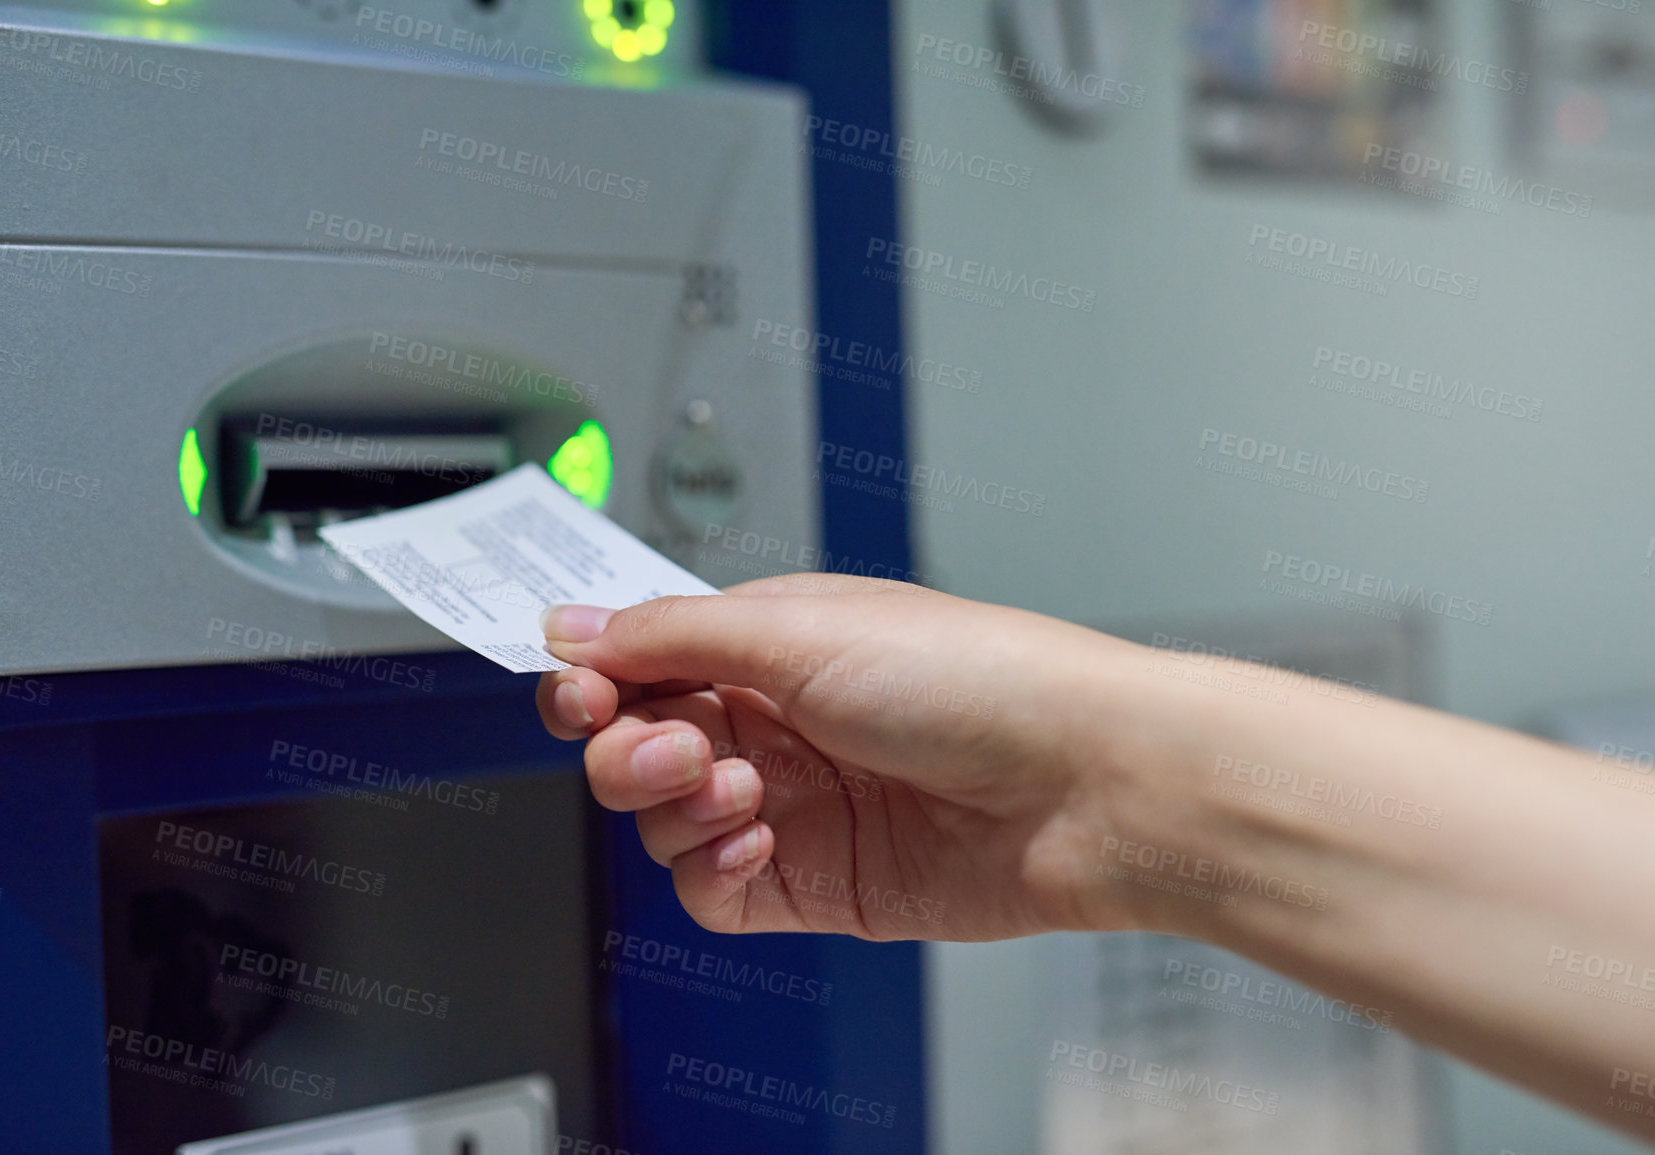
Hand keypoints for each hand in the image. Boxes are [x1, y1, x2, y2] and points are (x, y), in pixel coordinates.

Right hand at [535, 574, 1139, 941]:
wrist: (1083, 785)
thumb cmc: (979, 679)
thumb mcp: (804, 628)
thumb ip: (671, 634)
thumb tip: (570, 626)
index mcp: (768, 642)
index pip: (642, 661)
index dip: (595, 679)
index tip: (579, 693)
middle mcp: (775, 721)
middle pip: (636, 744)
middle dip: (630, 749)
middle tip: (673, 746)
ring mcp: (793, 803)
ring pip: (663, 821)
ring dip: (680, 806)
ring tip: (746, 789)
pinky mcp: (815, 882)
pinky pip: (711, 889)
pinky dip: (712, 870)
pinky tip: (760, 842)